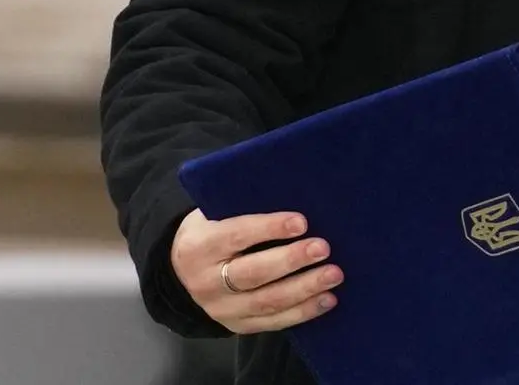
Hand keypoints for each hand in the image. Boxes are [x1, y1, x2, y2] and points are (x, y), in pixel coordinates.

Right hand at [168, 207, 343, 333]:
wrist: (184, 268)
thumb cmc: (215, 229)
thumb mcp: (217, 212)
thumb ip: (247, 207)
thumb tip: (297, 194)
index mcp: (199, 246)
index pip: (236, 235)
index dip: (269, 228)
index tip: (302, 222)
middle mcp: (205, 282)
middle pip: (253, 274)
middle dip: (291, 260)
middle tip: (323, 248)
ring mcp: (220, 309)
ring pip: (266, 302)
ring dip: (305, 289)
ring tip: (334, 274)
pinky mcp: (236, 325)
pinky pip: (273, 322)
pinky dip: (303, 311)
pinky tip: (328, 299)